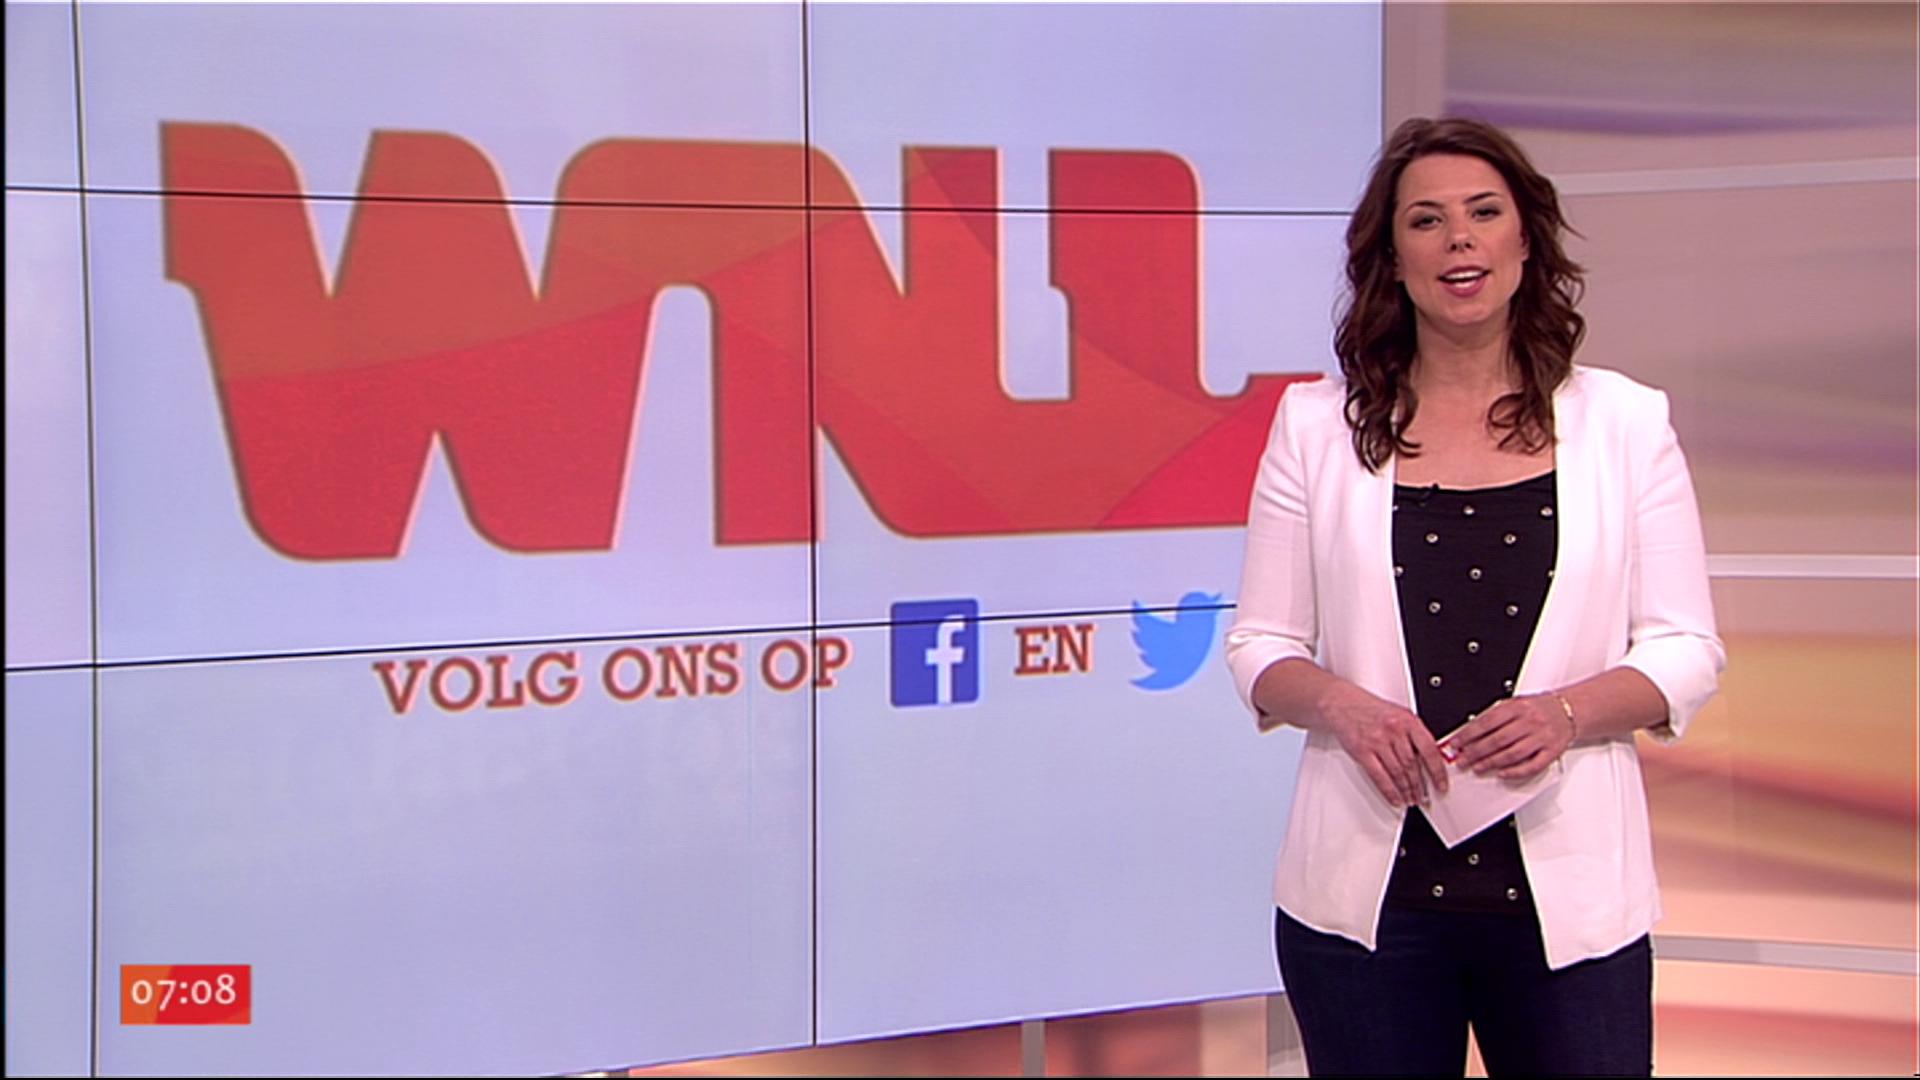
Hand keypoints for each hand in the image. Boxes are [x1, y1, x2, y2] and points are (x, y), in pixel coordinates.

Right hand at [1318, 683, 1449, 807]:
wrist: (1341, 703)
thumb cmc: (1370, 709)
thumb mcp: (1398, 715)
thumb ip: (1414, 734)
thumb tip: (1428, 758)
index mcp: (1408, 720)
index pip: (1429, 750)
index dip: (1437, 772)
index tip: (1441, 785)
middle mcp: (1394, 730)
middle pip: (1412, 765)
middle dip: (1420, 786)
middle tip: (1425, 797)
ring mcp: (1377, 741)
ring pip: (1397, 773)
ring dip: (1406, 791)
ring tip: (1411, 799)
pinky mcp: (1362, 751)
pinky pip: (1379, 777)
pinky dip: (1389, 791)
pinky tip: (1395, 798)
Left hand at [1447, 694, 1574, 780]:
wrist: (1569, 710)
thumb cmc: (1538, 708)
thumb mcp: (1514, 704)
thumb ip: (1494, 717)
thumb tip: (1469, 732)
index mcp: (1517, 707)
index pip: (1486, 722)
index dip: (1467, 735)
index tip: (1455, 744)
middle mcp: (1530, 721)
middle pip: (1497, 740)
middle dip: (1475, 752)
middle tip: (1462, 760)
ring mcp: (1542, 737)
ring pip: (1512, 754)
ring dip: (1491, 763)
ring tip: (1477, 767)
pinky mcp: (1552, 752)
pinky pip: (1533, 765)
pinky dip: (1516, 771)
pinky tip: (1502, 774)